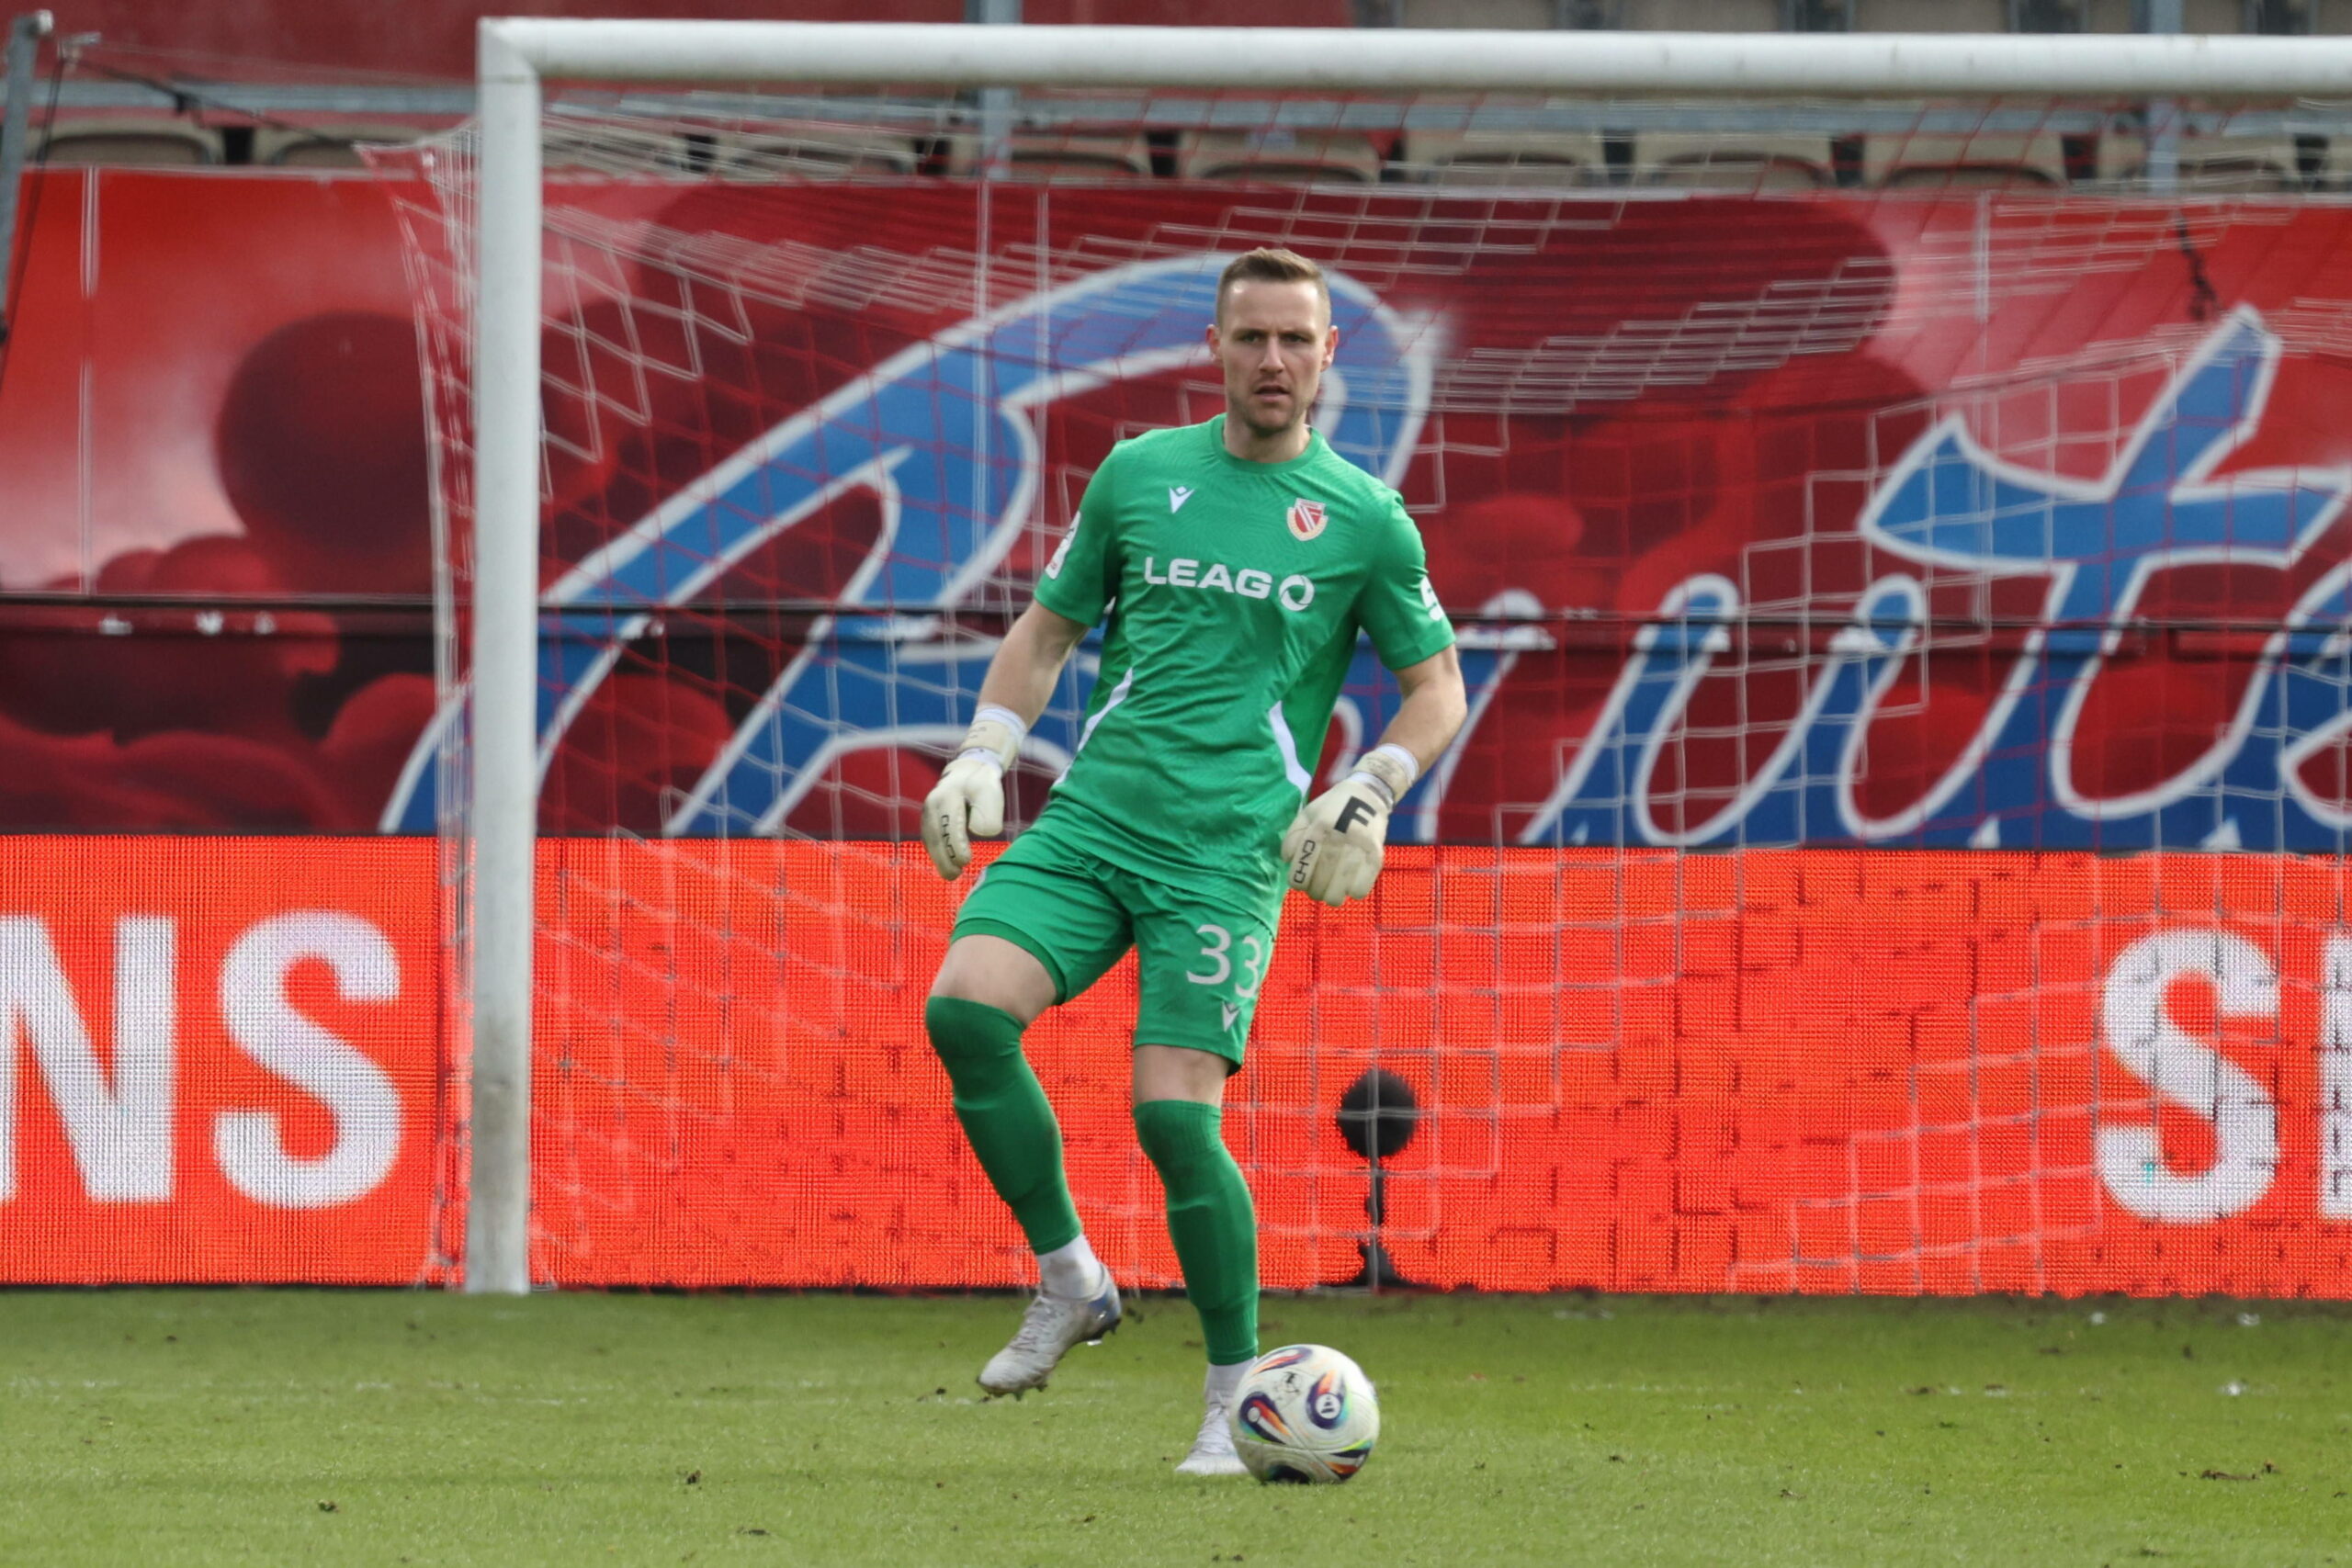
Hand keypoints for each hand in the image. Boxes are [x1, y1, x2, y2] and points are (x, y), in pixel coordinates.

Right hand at [921, 710, 1022, 879]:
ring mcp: (927, 812)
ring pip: (930, 839)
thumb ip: (989, 812)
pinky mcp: (927, 819)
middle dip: (944, 858)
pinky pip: (930, 839)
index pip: (950, 825)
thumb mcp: (991, 792)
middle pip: (936, 836)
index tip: (966, 861)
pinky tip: (946, 864)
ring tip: (952, 874)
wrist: (967, 772)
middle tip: (955, 875)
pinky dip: (937, 853)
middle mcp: (932, 804)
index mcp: (948, 796)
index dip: (956, 845)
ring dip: (939, 859)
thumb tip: (979, 832)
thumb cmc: (982, 785)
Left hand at [1279, 746, 1416, 907]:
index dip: (1298, 880)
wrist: (1368, 794)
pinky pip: (1363, 885)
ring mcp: (1360, 846)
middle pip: (1323, 877)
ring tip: (1330, 894)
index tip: (1298, 885)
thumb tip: (1287, 861)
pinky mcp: (1377, 854)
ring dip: (1332, 896)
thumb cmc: (1332, 807)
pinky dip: (1353, 893)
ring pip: (1342, 886)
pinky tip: (1348, 889)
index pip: (1305, 862)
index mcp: (1320, 826)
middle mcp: (1340, 836)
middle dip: (1315, 891)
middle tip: (1315, 891)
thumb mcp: (1307, 813)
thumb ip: (1293, 836)